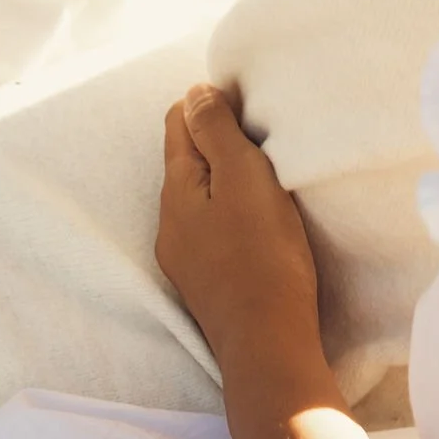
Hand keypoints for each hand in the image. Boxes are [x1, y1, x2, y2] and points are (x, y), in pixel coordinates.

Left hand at [156, 86, 333, 392]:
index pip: (177, 122)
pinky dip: (231, 218)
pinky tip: (257, 228)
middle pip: (187, 160)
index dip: (211, 106)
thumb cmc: (262, 255)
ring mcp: (184, 258)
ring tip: (265, 185)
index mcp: (174, 188)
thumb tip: (194, 91)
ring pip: (200, 199)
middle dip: (218, 145)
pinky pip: (212, 232)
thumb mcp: (243, 176)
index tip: (249, 112)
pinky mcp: (206, 285)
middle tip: (263, 146)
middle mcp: (169, 222)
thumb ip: (216, 130)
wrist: (269, 346)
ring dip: (226, 184)